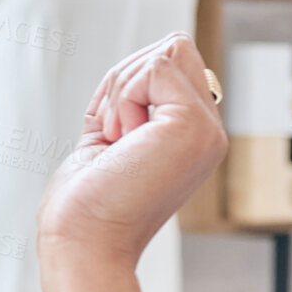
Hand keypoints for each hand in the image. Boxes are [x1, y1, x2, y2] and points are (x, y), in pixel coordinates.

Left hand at [35, 32, 226, 272]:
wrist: (82, 243)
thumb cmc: (84, 204)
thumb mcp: (109, 136)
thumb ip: (132, 99)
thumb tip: (152, 57)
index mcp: (191, 137)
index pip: (172, 64)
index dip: (127, 86)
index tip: (111, 137)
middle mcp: (209, 133)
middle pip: (175, 48)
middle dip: (126, 82)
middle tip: (113, 137)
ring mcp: (207, 130)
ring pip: (166, 53)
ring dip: (122, 92)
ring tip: (118, 143)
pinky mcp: (194, 126)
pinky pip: (155, 68)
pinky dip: (123, 99)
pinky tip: (121, 142)